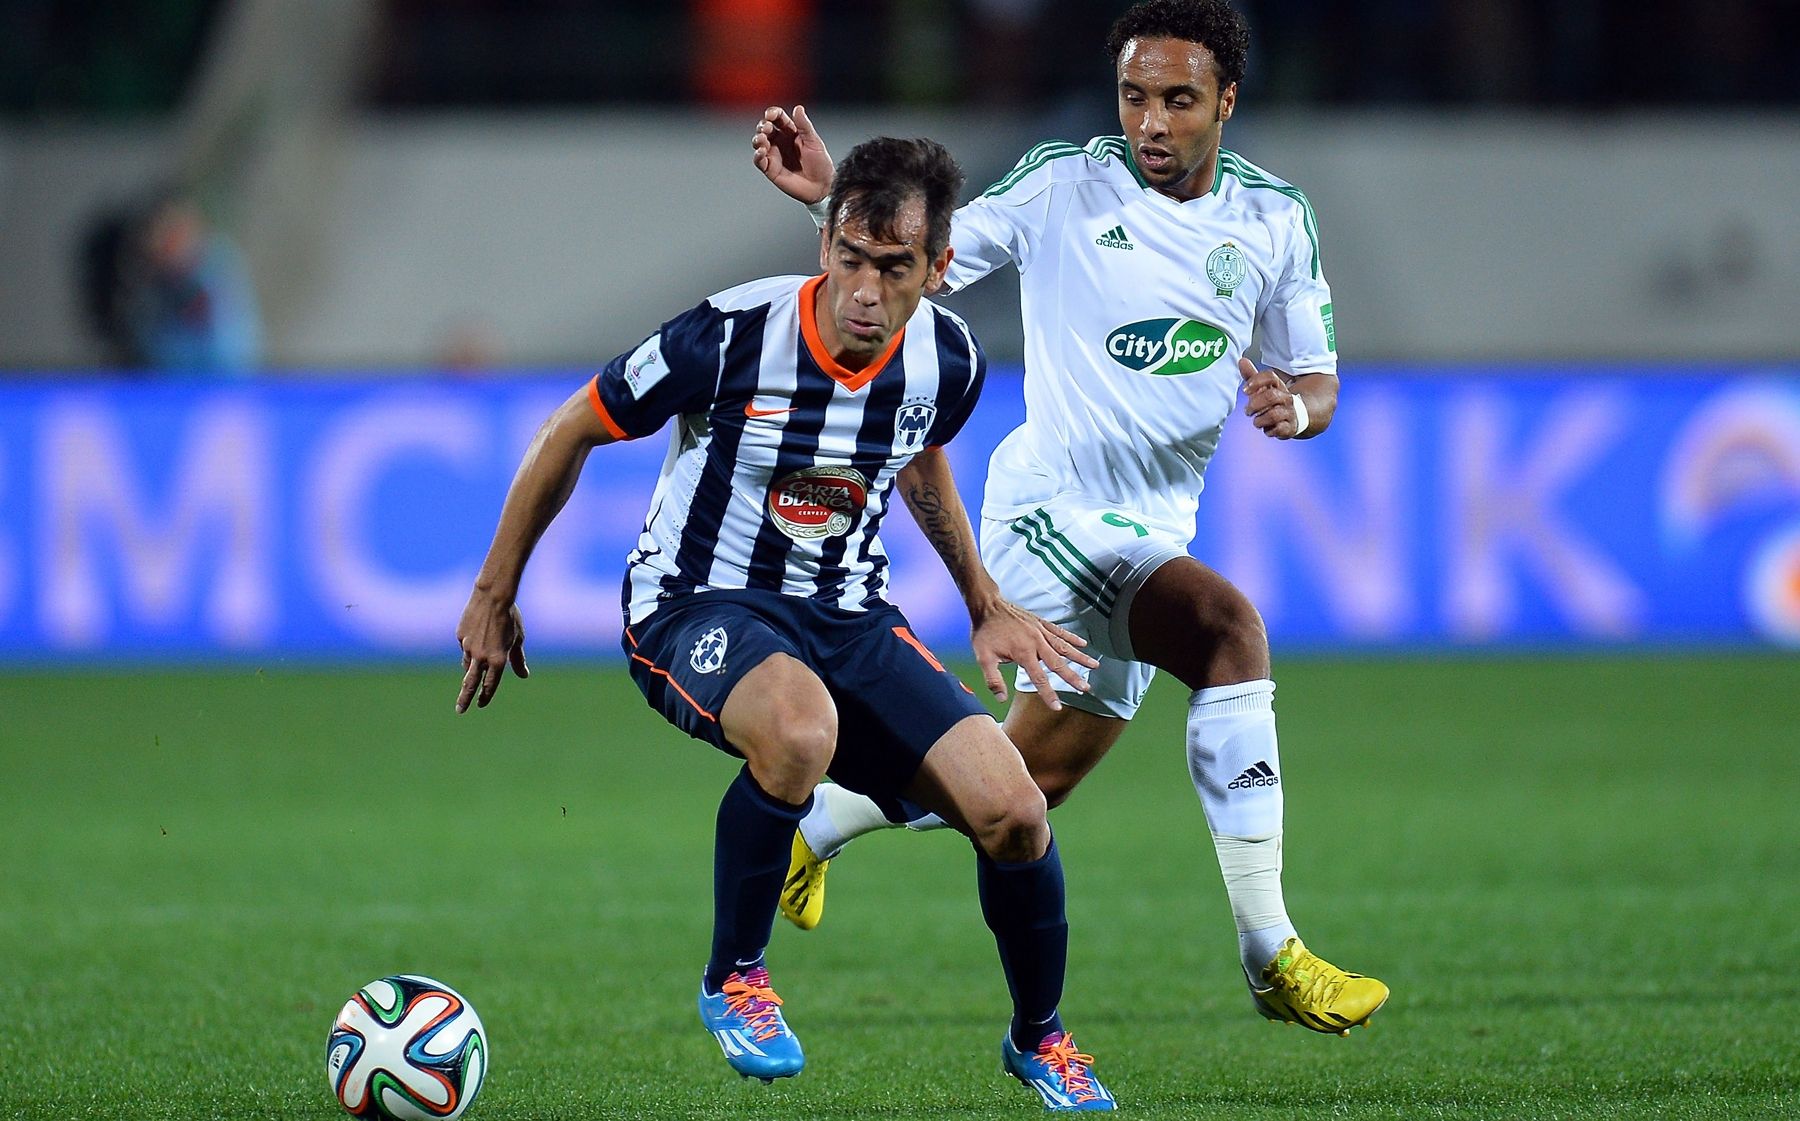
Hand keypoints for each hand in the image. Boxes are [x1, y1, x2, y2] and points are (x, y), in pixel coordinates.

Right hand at [455, 591, 528, 712]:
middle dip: (464, 698)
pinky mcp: (460, 636)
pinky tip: (477, 636)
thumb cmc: (510, 618)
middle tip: (460, 710)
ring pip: (468, 664)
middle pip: (470, 683)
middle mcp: (481, 656)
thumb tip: (524, 675)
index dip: (486, 696)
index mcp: (498, 660)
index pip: (490, 684)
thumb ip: (518, 660)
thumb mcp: (518, 640)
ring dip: (470, 670)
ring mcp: (468, 647)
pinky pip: (465, 646)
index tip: (481, 704)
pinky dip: (470, 646)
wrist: (493, 596)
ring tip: (472, 671)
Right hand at [752, 104, 833, 204]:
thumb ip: (804, 126)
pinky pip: (759, 161)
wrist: (822, 187)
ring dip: (757, 139)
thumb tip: (798, 108)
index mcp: (791, 132)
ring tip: (762, 139)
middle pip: (765, 128)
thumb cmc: (821, 164)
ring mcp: (774, 155)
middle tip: (767, 129)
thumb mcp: (814, 142)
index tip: (771, 115)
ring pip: (759, 143)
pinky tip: (761, 152)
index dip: (772, 113)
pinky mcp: (771, 169)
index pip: (778, 118)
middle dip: (763, 126)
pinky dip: (757, 156)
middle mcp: (780, 141)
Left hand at [970, 598, 1098, 710]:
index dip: (1049, 694)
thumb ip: (993, 679)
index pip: (1039, 678)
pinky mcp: (1041, 623)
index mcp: (1023, 653)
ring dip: (1080, 657)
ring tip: (1095, 665)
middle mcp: (1036, 642)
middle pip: (1059, 663)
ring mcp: (1040, 631)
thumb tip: (1001, 698)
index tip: (1057, 707)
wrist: (987, 605)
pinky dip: (1072, 638)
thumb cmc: (984, 632)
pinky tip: (1083, 643)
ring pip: (1064, 646)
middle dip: (1073, 677)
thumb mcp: (983, 657)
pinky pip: (1060, 631)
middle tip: (1086, 688)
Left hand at [1239, 357, 1302, 438]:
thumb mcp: (1264, 388)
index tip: (1244, 390)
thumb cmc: (1275, 401)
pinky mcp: (1290, 427)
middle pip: (1271, 396)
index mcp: (1279, 386)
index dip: (1256, 382)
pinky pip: (1279, 429)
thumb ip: (1252, 376)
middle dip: (1255, 404)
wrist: (1296, 416)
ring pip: (1274, 415)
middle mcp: (1286, 398)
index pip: (1271, 377)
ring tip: (1256, 421)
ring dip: (1260, 420)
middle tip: (1247, 410)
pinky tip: (1266, 429)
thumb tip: (1241, 360)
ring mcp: (1289, 412)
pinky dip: (1269, 431)